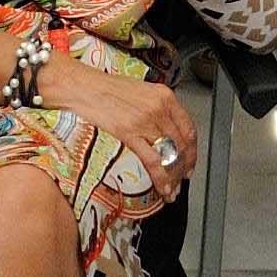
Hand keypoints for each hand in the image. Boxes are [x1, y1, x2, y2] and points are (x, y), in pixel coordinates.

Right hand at [48, 61, 197, 193]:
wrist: (83, 87)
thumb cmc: (105, 88)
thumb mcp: (139, 92)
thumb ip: (155, 109)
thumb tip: (162, 130)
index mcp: (164, 96)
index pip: (188, 128)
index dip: (192, 149)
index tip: (190, 160)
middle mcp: (159, 109)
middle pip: (182, 145)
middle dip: (184, 167)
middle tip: (182, 179)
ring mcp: (146, 122)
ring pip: (170, 156)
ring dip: (174, 177)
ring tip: (172, 190)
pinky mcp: (130, 134)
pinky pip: (153, 161)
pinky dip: (161, 179)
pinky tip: (163, 188)